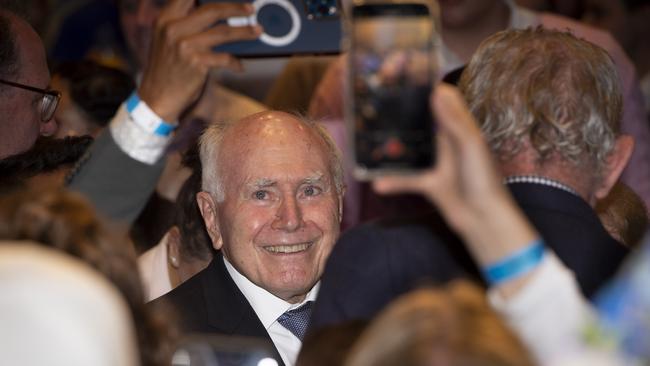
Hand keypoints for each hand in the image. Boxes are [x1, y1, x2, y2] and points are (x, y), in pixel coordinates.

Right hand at [138, 0, 260, 121]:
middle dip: (235, 8)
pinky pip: (225, 58)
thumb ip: (185, 24)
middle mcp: (173, 29)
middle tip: (251, 9)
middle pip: (212, 10)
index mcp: (165, 19)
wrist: (157, 97)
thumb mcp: (167, 39)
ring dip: (244, 32)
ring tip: (257, 30)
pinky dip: (235, 62)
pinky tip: (240, 66)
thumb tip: (219, 14)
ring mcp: (185, 46)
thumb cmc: (167, 68)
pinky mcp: (196, 63)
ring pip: (223, 32)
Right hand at [372, 84, 537, 264]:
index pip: (446, 101)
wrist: (484, 220)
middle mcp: (449, 142)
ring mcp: (438, 163)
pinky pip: (408, 179)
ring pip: (412, 149)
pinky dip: (394, 182)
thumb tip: (435, 92)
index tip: (407, 80)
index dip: (430, 89)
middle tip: (380, 104)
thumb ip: (453, 121)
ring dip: (394, 148)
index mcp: (462, 129)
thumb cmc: (483, 179)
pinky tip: (376, 183)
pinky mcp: (429, 183)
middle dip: (405, 114)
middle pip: (425, 122)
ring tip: (371, 139)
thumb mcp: (470, 146)